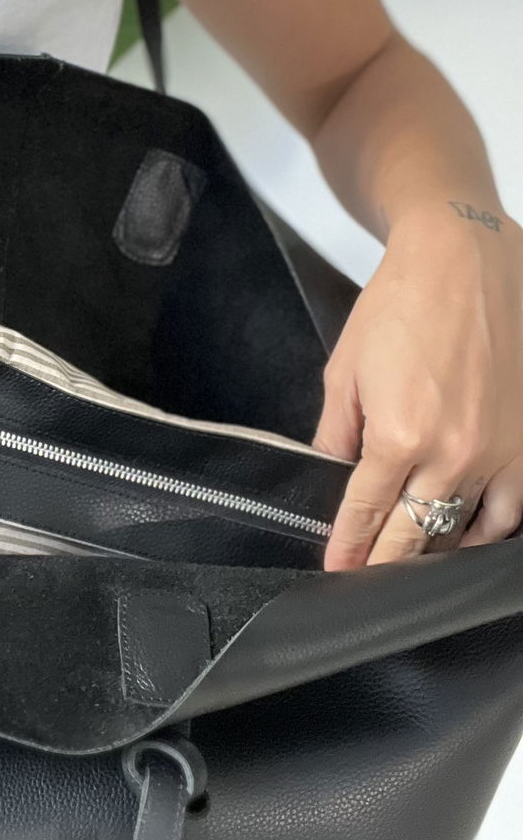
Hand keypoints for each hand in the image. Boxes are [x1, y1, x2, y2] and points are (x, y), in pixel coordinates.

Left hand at [313, 204, 522, 568]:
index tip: (337, 568)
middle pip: (416, 536)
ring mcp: (498, 451)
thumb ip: (337, 433)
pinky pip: (514, 508)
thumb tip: (334, 474)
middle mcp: (453, 453)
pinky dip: (490, 529)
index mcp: (399, 436)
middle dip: (385, 563)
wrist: (463, 260)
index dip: (349, 548)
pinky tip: (470, 534)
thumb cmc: (400, 305)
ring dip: (437, 551)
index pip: (367, 514)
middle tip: (366, 579)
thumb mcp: (346, 371)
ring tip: (413, 561)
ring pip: (468, 531)